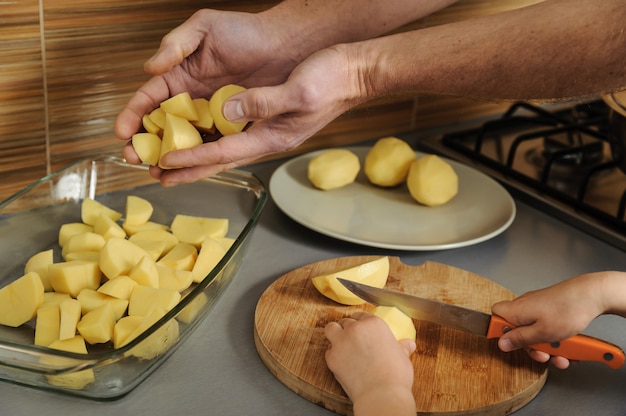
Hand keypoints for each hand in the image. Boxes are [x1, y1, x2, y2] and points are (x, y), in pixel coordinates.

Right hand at [114, 8, 301, 162]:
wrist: (285, 45)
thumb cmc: (246, 31)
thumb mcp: (204, 27)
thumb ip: (175, 44)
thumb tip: (149, 69)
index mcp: (180, 76)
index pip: (149, 99)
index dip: (133, 115)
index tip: (122, 132)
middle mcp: (193, 100)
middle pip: (161, 127)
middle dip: (145, 143)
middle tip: (134, 158)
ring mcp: (213, 117)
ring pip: (185, 142)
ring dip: (168, 158)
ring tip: (156, 172)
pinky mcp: (234, 129)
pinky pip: (215, 147)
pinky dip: (200, 161)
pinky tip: (187, 172)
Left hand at [143, 44, 367, 185]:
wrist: (354, 73)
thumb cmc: (332, 81)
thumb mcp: (299, 91)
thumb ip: (264, 103)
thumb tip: (229, 111)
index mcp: (273, 136)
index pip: (225, 153)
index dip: (193, 158)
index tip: (165, 162)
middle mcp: (267, 138)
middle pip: (220, 160)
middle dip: (188, 169)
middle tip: (157, 176)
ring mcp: (268, 130)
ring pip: (224, 149)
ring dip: (195, 157)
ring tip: (168, 163)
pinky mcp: (268, 118)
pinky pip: (232, 134)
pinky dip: (210, 138)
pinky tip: (197, 136)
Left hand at [324, 312, 415, 414]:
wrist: (381, 394)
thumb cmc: (395, 375)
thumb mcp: (403, 357)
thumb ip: (402, 347)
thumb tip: (409, 344)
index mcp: (373, 324)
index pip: (361, 315)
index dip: (361, 322)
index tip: (361, 329)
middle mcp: (355, 328)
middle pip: (346, 321)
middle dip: (347, 329)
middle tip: (352, 339)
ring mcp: (341, 341)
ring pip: (331, 329)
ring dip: (334, 334)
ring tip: (340, 343)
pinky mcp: (332, 357)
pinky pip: (327, 350)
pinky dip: (332, 354)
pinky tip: (341, 361)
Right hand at [492, 273, 607, 368]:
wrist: (592, 295)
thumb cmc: (568, 310)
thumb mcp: (541, 333)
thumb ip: (519, 339)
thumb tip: (501, 343)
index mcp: (516, 310)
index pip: (495, 317)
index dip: (498, 331)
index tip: (510, 343)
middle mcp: (524, 306)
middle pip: (517, 330)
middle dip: (531, 346)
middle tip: (544, 354)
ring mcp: (538, 307)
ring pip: (535, 331)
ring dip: (548, 346)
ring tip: (563, 354)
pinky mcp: (550, 309)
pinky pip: (547, 327)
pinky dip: (556, 338)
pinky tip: (569, 346)